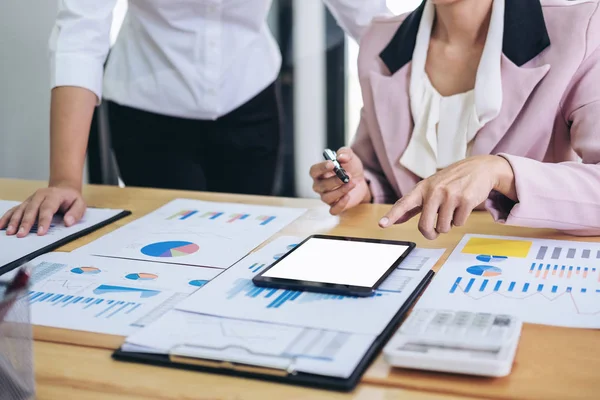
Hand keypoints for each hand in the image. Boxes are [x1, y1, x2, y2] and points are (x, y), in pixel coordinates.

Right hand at [0, 182, 85, 237]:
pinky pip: (15, 209)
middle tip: (21, 235)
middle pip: (32, 209)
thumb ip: (76, 213)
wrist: (64, 189)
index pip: (48, 208)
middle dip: (26, 222)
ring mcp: (31, 199)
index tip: (41, 233)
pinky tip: (1, 225)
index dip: (44, 221)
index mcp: (54, 195)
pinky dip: (7, 217)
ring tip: (10, 232)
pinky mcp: (26, 203)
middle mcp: (40, 195)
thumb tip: (68, 222)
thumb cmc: (72, 199)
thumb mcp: (80, 204)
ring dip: (15, 221)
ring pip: (21, 209)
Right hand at [310, 147, 371, 214]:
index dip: (321, 168)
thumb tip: (341, 157)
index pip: (314, 171)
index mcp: (320, 172)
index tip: (332, 164)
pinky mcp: (335, 206)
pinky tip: (348, 196)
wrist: (360, 180)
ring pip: (327, 198)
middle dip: (335, 181)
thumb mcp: (350, 156)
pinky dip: (340, 204)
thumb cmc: (350, 167)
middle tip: (347, 175)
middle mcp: (320, 186)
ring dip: (341, 190)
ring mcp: (326, 197)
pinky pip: (333, 210)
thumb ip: (345, 153)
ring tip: (352, 183)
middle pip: (320, 186)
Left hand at [378, 155, 515, 238]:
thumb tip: (396, 220)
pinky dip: (460, 220)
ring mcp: (450, 195)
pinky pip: (458, 223)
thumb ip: (413, 205)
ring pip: (443, 227)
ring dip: (448, 225)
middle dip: (430, 233)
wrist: (479, 168)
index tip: (382, 224)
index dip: (392, 215)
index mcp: (422, 189)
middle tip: (434, 232)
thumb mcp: (430, 188)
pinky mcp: (466, 200)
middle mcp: (434, 191)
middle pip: (425, 226)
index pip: (404, 204)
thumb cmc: (450, 181)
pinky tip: (463, 206)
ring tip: (452, 210)